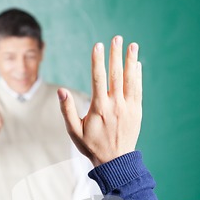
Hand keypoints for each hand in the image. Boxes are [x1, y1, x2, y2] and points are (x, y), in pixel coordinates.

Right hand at [58, 36, 141, 166]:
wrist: (115, 162)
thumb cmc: (92, 146)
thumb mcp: (74, 131)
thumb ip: (67, 110)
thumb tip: (61, 90)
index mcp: (99, 108)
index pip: (98, 78)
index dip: (98, 60)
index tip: (98, 45)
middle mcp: (115, 106)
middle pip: (116, 75)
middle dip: (116, 55)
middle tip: (117, 38)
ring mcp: (128, 108)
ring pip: (130, 80)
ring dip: (131, 61)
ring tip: (133, 45)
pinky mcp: (136, 112)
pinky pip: (137, 91)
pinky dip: (137, 77)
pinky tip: (137, 65)